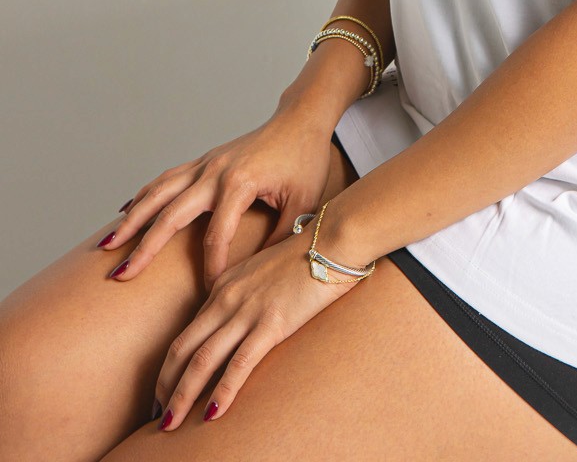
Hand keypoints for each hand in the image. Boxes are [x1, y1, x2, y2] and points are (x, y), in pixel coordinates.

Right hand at [107, 110, 339, 286]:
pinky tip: (125, 211)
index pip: (217, 236)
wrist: (301, 120)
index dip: (212, 268)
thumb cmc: (305, 160)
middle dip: (145, 247)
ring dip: (133, 219)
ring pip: (160, 193)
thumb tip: (257, 276)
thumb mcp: (302, 203)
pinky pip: (167, 178)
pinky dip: (144, 195)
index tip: (209, 293)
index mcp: (240, 183)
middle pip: (171, 214)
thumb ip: (279, 238)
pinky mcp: (204, 159)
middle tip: (121, 275)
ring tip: (107, 245)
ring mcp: (206, 163)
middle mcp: (215, 171)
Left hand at [154, 216, 364, 427]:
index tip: (164, 391)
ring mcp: (247, 311)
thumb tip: (240, 324)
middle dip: (165, 386)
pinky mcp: (272, 323)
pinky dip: (222, 392)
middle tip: (155, 415)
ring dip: (182, 396)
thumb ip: (247, 295)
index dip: (170, 366)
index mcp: (223, 285)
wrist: (333, 239)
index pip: (186, 333)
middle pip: (182, 349)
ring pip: (202, 360)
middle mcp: (227, 298)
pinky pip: (239, 364)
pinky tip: (212, 414)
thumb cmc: (307, 254)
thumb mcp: (265, 270)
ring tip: (170, 424)